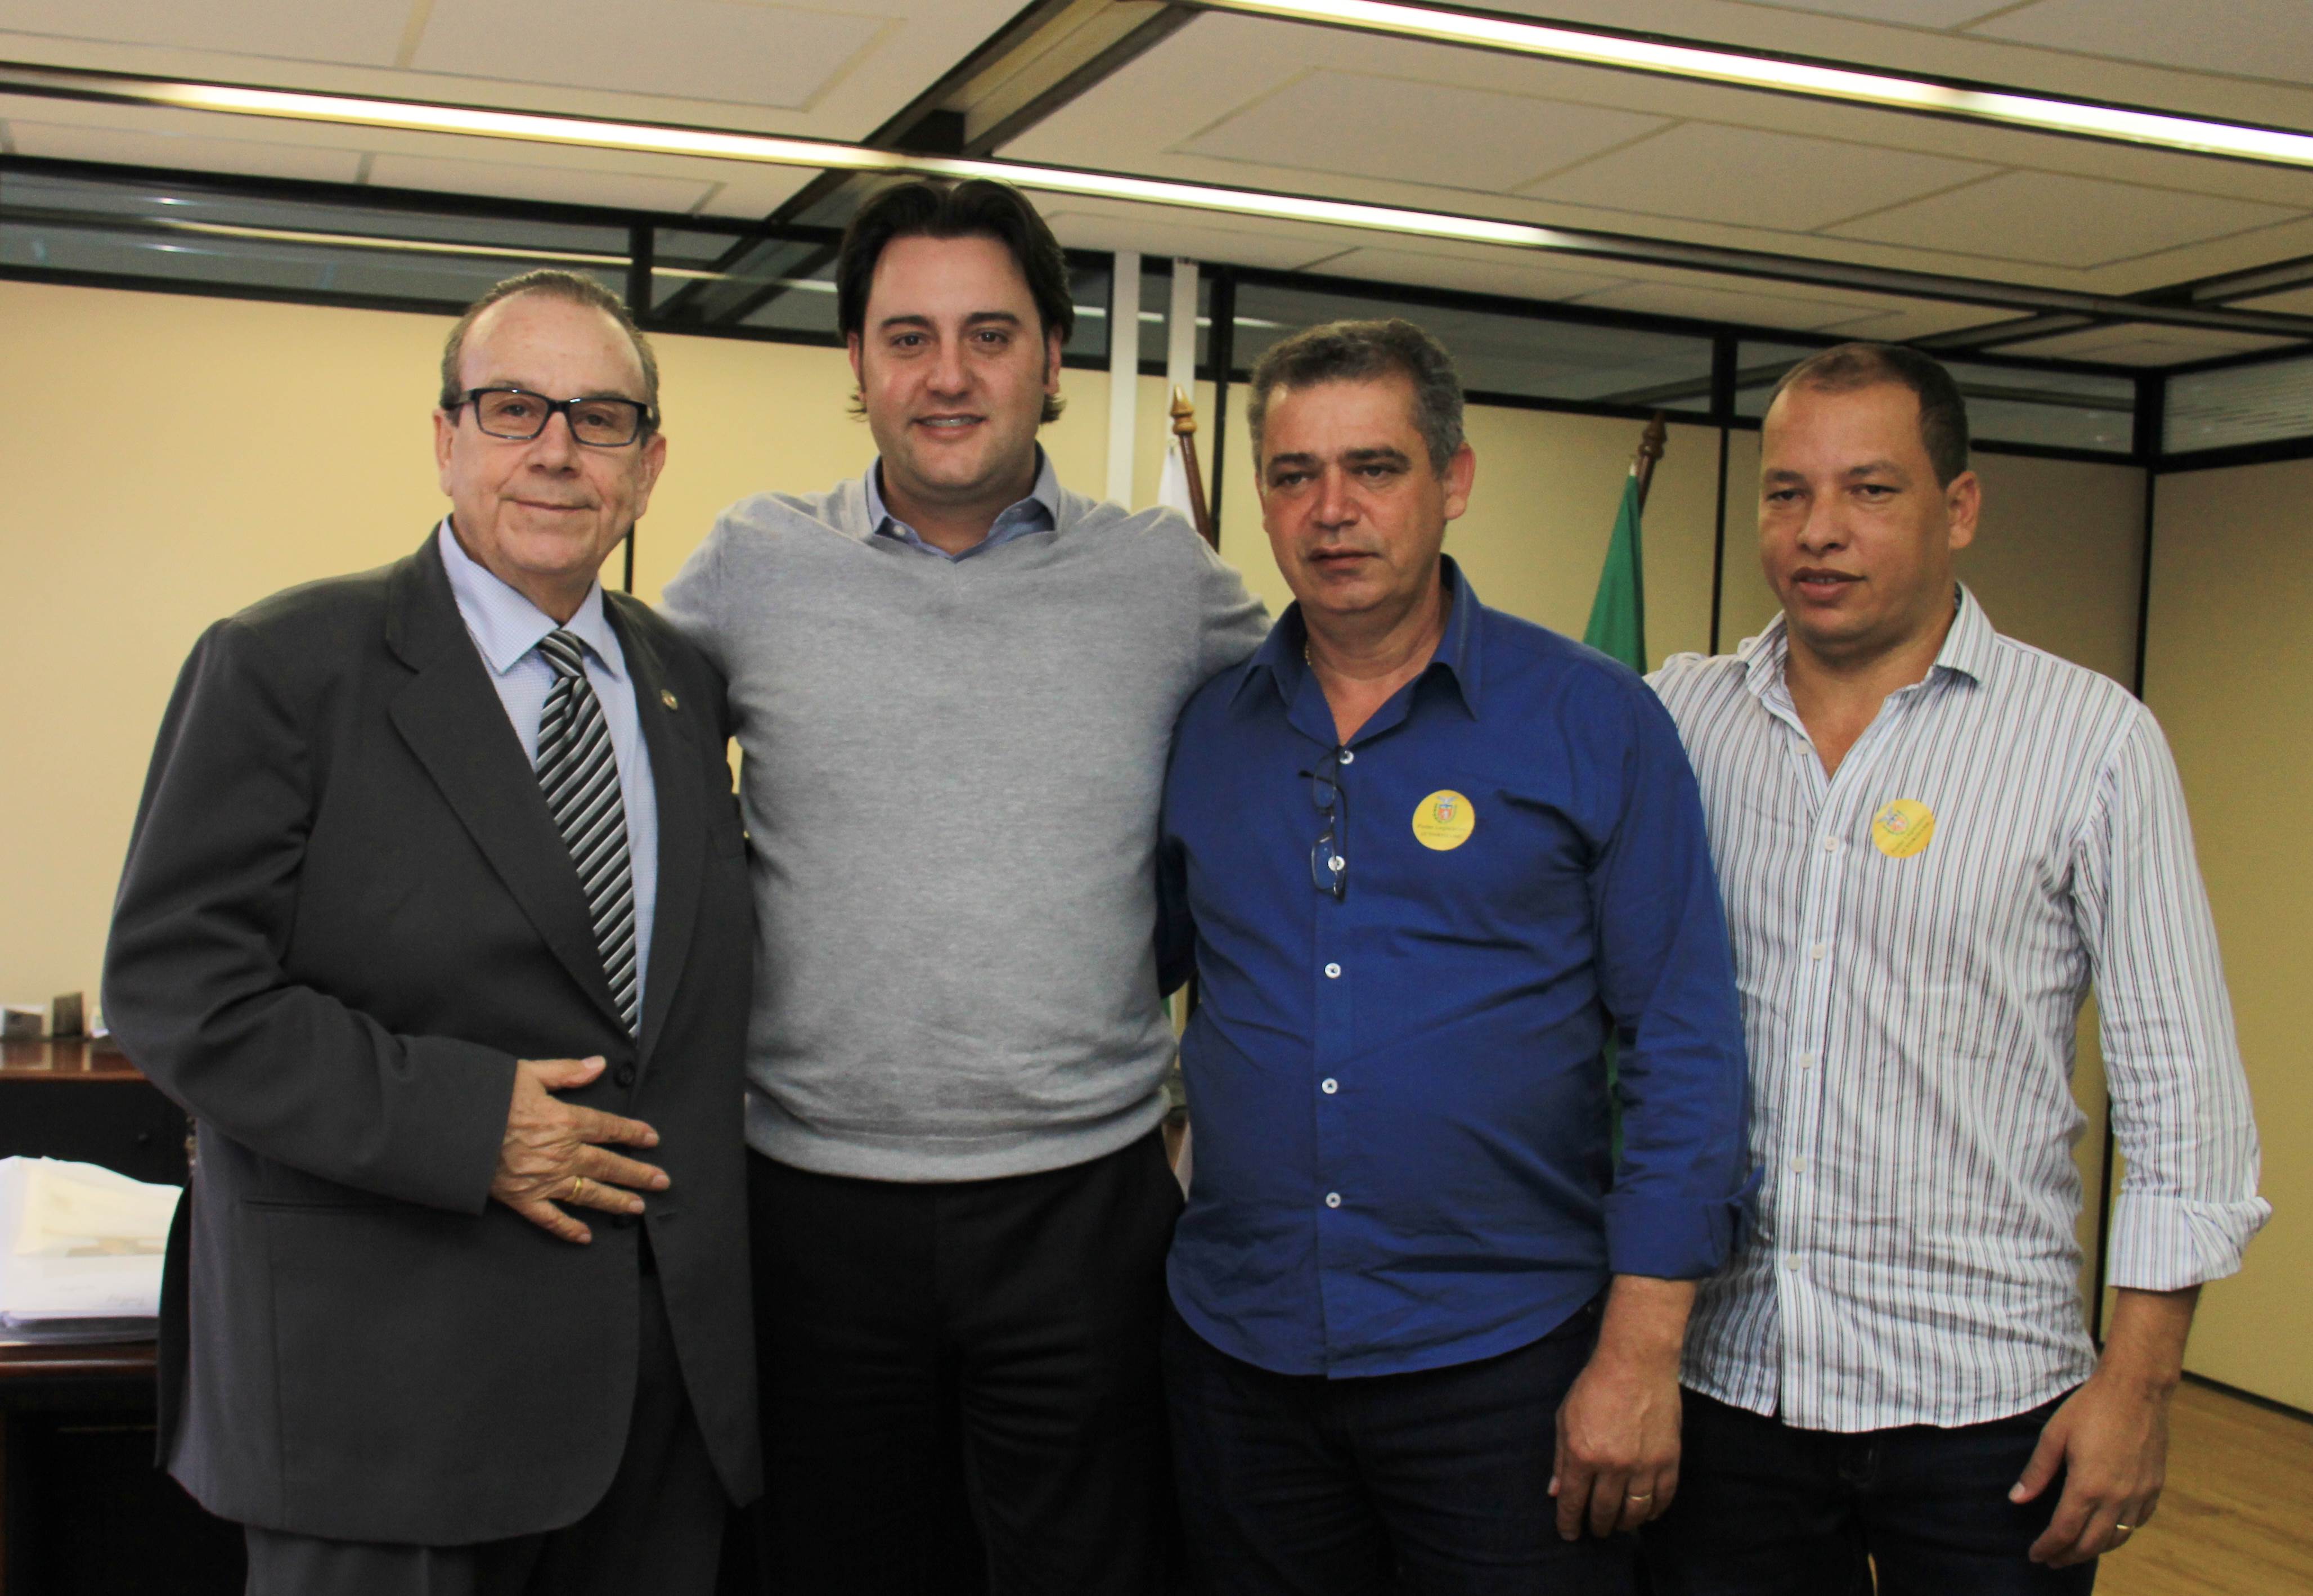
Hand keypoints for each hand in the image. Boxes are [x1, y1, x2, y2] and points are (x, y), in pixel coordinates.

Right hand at [489, 1056, 667, 1244]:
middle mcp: (561, 1153)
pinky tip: (585, 1236)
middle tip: (661, 1181)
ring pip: (589, 1193)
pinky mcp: (521, 1198)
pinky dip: (568, 1229)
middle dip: (638, 1173)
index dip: (633, 1133)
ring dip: (616, 1201)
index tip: (652, 1140)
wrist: (448, 1127)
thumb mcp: (528, 1073)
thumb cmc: (486, 1096)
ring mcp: (543, 1179)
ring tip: (638, 1207)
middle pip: (608, 1164)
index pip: (609, 1128)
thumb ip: (567, 1072)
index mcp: (565, 1121)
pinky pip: (550, 1218)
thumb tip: (599, 1065)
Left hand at [1552, 1276, 1691, 1538]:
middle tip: (1595, 1529)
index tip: (1569, 1533)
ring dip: (1624, 1524)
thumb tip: (1555, 1493)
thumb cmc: (1595, 1387)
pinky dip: (1653, 1512)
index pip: (1573, 1502)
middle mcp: (1613, 1466)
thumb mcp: (1565, 1418)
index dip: (1569, 1523)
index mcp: (1582, 1455)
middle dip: (1597, 1526)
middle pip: (1604, 1512)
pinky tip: (1645, 1513)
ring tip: (1618, 1524)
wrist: (1637, 1363)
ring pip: (1635, 1513)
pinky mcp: (1668, 1461)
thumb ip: (1560, 1459)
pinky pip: (1662, 1499)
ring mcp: (1643, 1466)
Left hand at [2011, 1374, 2170, 1565]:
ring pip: (2117, 1538)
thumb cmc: (2091, 1408)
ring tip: (2076, 1551)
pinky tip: (2108, 1530)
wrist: (2136, 1389)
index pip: (2064, 1532)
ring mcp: (2140, 1494)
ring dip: (2095, 1550)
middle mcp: (2117, 1497)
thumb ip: (2036, 1472)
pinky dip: (2120, 1533)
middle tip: (2052, 1560)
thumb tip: (2016, 1499)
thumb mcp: (2054, 1436)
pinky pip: (2137, 1522)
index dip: (2048, 1547)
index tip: (2035, 1555)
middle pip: (2091, 1544)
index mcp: (2088, 1486)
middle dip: (2069, 1556)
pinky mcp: (2155, 1486)